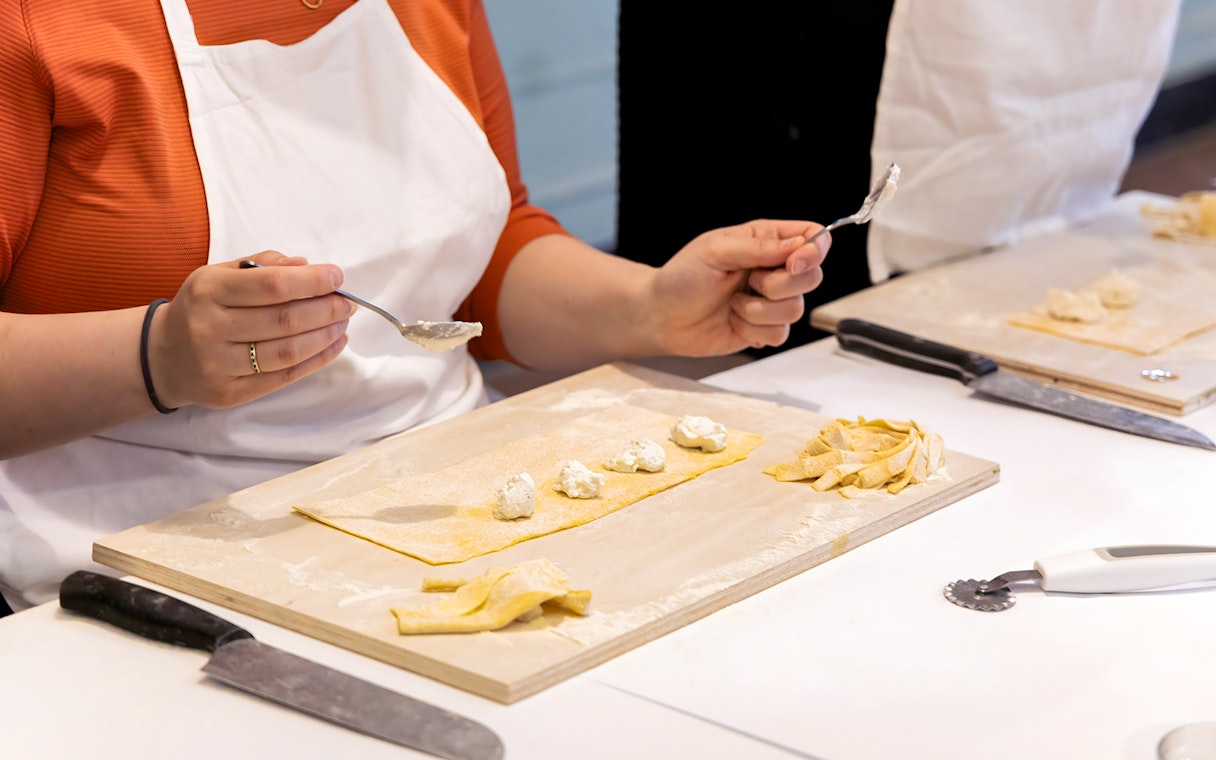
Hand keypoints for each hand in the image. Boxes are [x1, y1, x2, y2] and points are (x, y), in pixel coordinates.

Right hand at [148, 252, 355, 409]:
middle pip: (284, 320)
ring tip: (342, 323)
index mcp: (208, 290)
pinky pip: (284, 376)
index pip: (271, 285)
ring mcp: (219, 364)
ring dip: (325, 336)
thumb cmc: (202, 308)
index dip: (311, 282)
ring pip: (287, 351)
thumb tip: (305, 265)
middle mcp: (210, 328)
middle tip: (347, 303)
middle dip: (325, 310)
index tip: (337, 276)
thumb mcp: (219, 275)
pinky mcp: (231, 392)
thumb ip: (261, 266)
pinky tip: (334, 345)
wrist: (163, 356)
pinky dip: (316, 360)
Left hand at [647, 219, 829, 354]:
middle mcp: (772, 269)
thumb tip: (799, 246)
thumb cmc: (681, 277)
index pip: (812, 236)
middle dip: (780, 285)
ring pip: (797, 309)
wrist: (661, 317)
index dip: (814, 251)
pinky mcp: (764, 328)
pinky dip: (754, 330)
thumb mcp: (715, 251)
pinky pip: (780, 334)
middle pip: (812, 276)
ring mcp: (770, 300)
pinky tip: (734, 320)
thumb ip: (759, 247)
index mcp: (765, 240)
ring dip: (759, 310)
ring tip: (733, 303)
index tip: (793, 263)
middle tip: (749, 281)